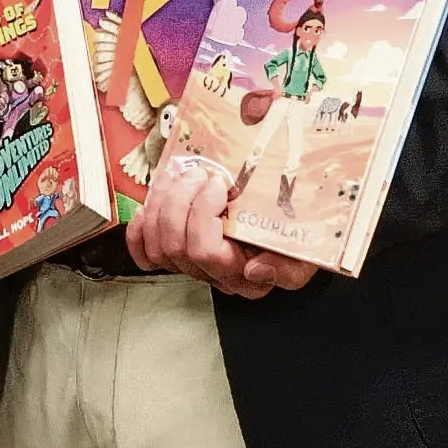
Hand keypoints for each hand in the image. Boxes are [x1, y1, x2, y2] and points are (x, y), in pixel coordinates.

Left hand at [125, 155, 321, 299]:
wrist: (290, 228)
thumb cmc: (296, 237)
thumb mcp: (305, 251)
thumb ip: (288, 268)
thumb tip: (255, 269)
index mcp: (244, 275)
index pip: (205, 252)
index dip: (202, 213)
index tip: (220, 183)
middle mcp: (214, 275)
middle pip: (174, 244)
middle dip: (180, 199)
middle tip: (200, 172)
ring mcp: (191, 265)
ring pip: (156, 242)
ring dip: (162, 200)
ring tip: (182, 175)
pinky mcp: (174, 253)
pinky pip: (144, 252)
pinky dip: (141, 226)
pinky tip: (152, 206)